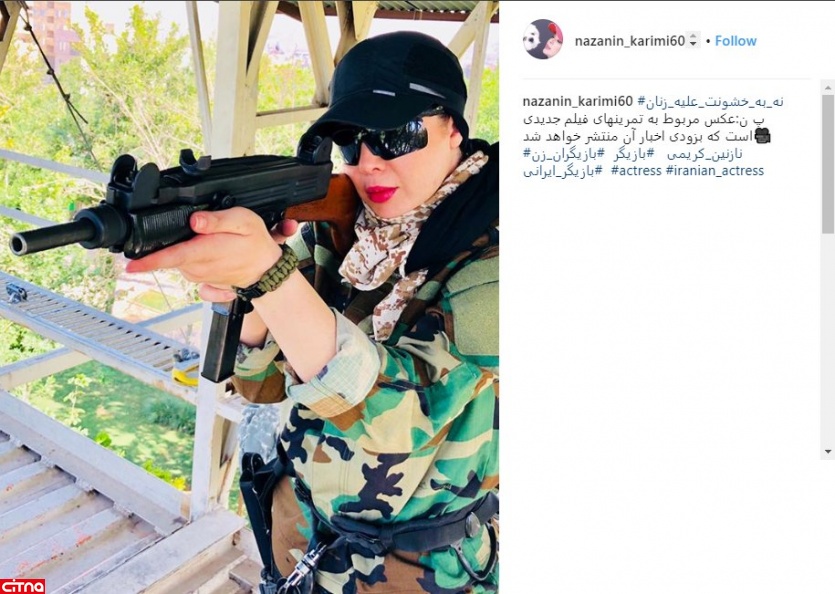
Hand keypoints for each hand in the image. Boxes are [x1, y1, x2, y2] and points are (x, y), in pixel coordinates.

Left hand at [124, 208, 298, 301]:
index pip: (173, 257)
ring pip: (177, 261)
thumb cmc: (256, 245)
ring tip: (206, 241)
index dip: (150, 261)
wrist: (266, 270)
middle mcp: (200, 267)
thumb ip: (219, 220)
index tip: (131, 266)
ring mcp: (199, 276)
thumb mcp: (244, 222)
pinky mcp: (201, 280)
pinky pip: (185, 267)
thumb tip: (196, 220)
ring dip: (179, 251)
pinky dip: (187, 259)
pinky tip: (205, 252)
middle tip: (183, 234)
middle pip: (170, 256)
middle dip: (163, 247)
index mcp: (207, 252)